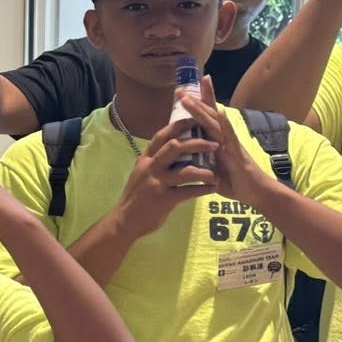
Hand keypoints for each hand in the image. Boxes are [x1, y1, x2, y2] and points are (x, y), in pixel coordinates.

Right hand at [115, 117, 217, 236]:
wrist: (124, 221)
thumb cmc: (136, 197)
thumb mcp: (142, 173)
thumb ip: (156, 161)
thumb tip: (173, 149)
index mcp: (146, 159)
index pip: (162, 135)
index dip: (180, 125)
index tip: (196, 119)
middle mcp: (151, 167)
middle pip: (175, 147)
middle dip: (197, 143)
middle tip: (215, 144)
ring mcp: (157, 183)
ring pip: (186, 170)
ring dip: (205, 170)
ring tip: (216, 173)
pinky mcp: (164, 199)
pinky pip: (189, 192)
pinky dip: (203, 189)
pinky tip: (213, 189)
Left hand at [178, 78, 272, 207]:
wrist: (257, 194)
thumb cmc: (235, 183)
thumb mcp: (211, 173)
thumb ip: (199, 164)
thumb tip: (182, 162)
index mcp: (215, 142)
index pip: (204, 121)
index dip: (194, 107)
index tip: (180, 93)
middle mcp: (223, 139)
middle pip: (208, 116)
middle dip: (195, 102)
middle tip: (179, 89)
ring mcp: (231, 144)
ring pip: (214, 123)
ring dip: (202, 110)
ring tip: (189, 98)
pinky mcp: (238, 153)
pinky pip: (231, 138)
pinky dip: (226, 125)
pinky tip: (222, 113)